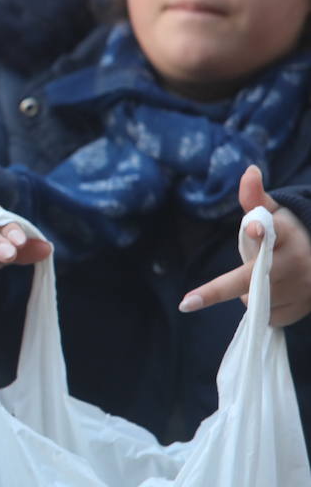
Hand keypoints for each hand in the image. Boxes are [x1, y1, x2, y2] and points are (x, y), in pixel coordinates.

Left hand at [180, 166, 310, 326]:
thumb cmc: (284, 236)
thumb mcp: (273, 215)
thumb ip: (255, 199)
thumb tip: (249, 171)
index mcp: (286, 234)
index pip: (271, 232)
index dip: (260, 231)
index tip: (252, 228)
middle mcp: (297, 261)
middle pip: (252, 278)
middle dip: (220, 289)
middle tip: (188, 302)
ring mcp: (302, 288)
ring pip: (257, 299)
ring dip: (248, 294)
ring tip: (261, 280)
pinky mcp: (301, 309)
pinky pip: (269, 315)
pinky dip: (263, 308)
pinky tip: (272, 296)